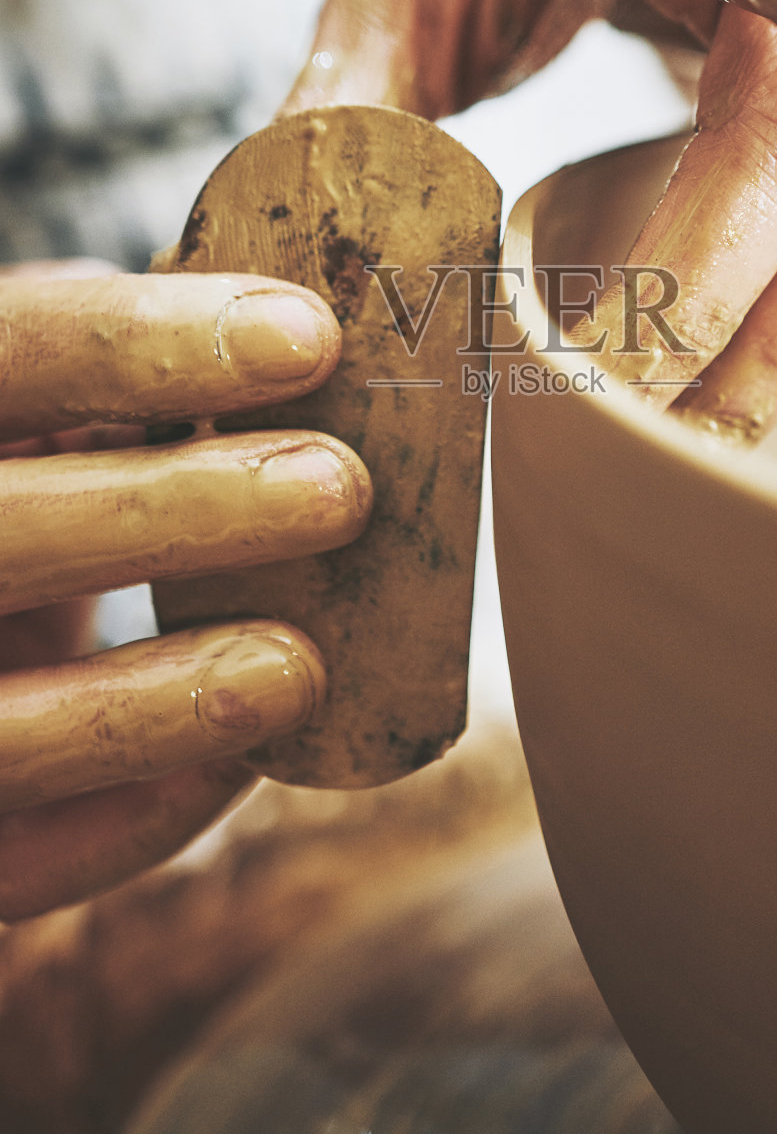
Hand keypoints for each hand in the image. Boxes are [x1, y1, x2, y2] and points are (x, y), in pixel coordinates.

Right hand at [0, 263, 371, 920]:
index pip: (15, 349)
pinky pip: (25, 858)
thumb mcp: (52, 403)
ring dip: (153, 701)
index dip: (147, 343)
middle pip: (0, 532)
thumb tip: (286, 318)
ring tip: (301, 667)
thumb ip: (130, 364)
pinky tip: (244, 762)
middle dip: (177, 509)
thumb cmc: (28, 478)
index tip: (308, 337)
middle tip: (341, 489)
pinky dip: (134, 819)